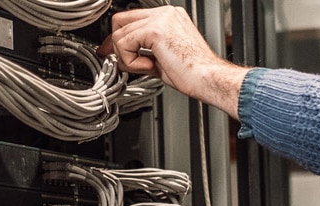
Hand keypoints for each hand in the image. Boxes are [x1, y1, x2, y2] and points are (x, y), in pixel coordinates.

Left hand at [98, 6, 248, 118]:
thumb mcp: (161, 60)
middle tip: (113, 59)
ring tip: (146, 68)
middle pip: (121, 20)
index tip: (112, 52)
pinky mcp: (155, 30)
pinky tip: (148, 67)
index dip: (119, 37)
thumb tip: (122, 57)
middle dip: (114, 43)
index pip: (132, 19)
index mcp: (169, 17)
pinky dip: (131, 61)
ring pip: (120, 34)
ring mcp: (161, 18)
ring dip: (127, 57)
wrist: (207, 78)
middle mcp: (165, 13)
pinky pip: (125, 44)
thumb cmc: (193, 73)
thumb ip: (142, 52)